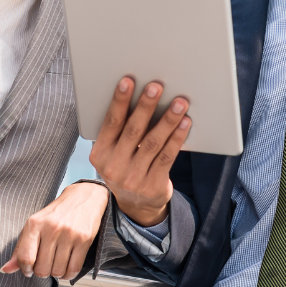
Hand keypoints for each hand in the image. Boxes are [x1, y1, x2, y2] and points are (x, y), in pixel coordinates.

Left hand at [0, 181, 109, 280]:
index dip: (25, 269)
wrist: (84, 198)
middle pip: (41, 269)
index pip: (25, 258)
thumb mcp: (34, 226)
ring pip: (57, 271)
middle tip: (45, 263)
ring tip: (56, 263)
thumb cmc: (56, 214)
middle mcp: (52, 228)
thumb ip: (20, 249)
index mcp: (35, 224)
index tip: (29, 270)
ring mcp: (69, 234)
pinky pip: (73, 269)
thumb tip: (5, 270)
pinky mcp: (84, 239)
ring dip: (56, 272)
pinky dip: (68, 274)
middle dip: (42, 271)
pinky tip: (66, 267)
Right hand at [88, 78, 191, 226]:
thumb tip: (140, 95)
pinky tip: (185, 123)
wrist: (137, 204)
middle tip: (156, 86)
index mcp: (100, 154)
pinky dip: (177, 137)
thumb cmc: (126, 166)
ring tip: (179, 103)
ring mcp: (133, 178)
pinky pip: (167, 156)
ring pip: (153, 143)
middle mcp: (114, 167)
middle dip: (146, 106)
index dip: (119, 101)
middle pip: (133, 130)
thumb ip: (121, 131)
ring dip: (168, 120)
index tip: (127, 81)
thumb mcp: (114, 153)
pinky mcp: (153, 185)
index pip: (111, 123)